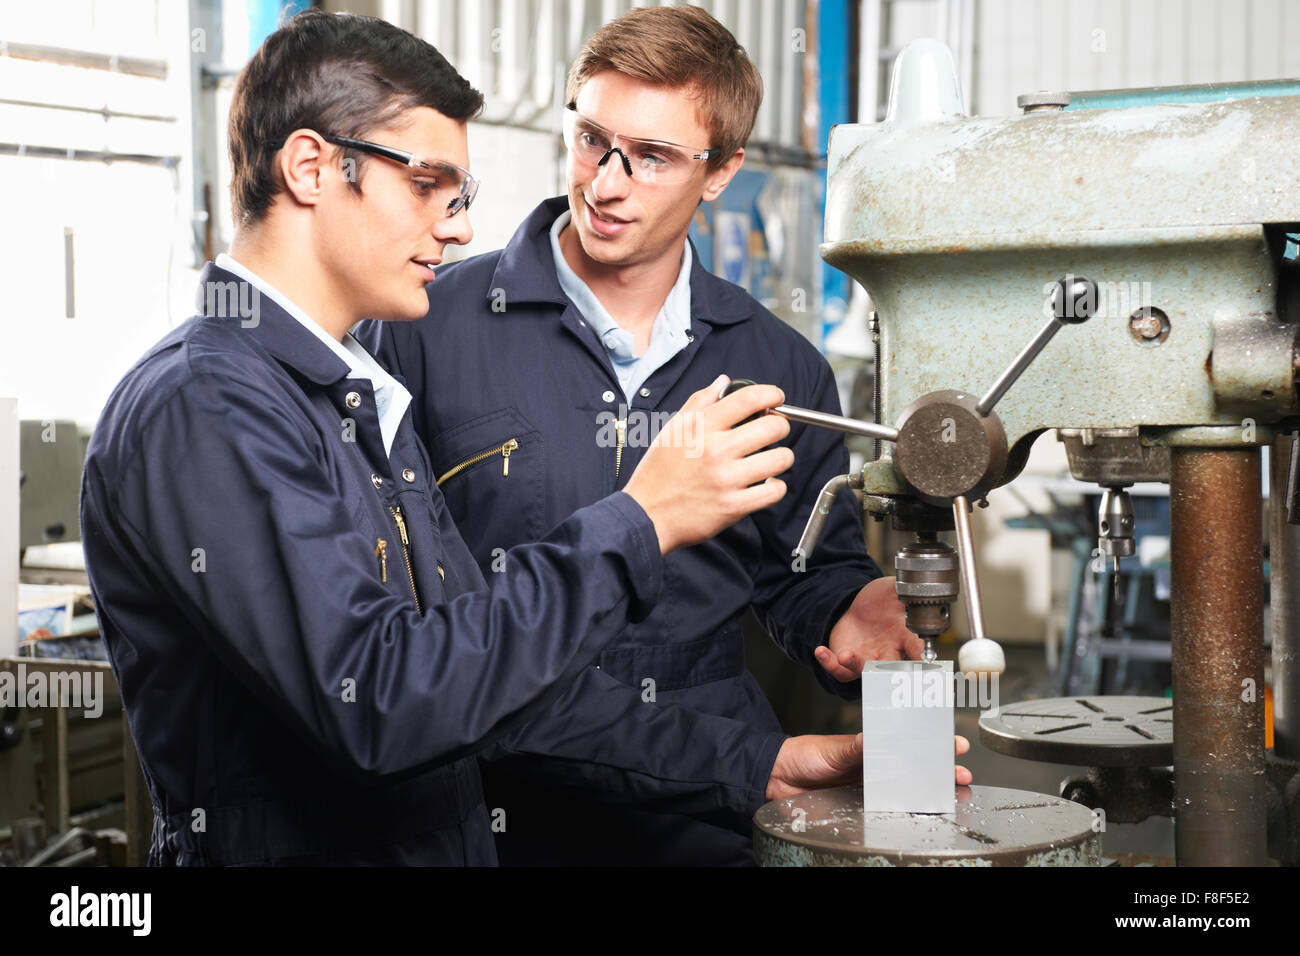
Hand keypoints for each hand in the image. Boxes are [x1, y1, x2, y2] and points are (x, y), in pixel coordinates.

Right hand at [624, 375, 791, 553]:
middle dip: (780, 426)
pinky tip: (765, 484)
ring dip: (781, 458)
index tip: (776, 397)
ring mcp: (726, 479)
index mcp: (701, 427)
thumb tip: (723, 382)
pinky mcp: (733, 506)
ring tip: (770, 460)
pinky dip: (776, 487)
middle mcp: (715, 450)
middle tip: (773, 432)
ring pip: (780, 459)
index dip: (771, 394)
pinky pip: (774, 491)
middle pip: (773, 427)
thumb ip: (699, 402)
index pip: (748, 399)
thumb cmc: (658, 473)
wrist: (646, 516)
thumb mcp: (672, 430)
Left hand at [766, 733, 972, 800]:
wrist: (779, 777)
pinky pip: (887, 804)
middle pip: (913, 766)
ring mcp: (868, 785)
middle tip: (961, 772)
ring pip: (906, 786)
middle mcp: (874, 765)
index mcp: (870, 744)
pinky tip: (921, 806)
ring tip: (951, 789)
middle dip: (939, 768)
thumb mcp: (833, 749)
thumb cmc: (804, 755)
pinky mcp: (860, 802)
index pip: (906, 741)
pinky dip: (905, 805)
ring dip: (928, 788)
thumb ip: (854, 747)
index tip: (952, 742)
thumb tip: (870, 739)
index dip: (930, 742)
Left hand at [814, 576, 924, 680]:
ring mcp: (867, 657)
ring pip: (863, 670)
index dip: (921, 657)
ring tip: (845, 656)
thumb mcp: (895, 589)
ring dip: (854, 665)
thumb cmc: (884, 601)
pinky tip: (821, 651)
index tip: (923, 661)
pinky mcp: (848, 658)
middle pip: (891, 668)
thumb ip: (907, 590)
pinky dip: (829, 664)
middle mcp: (888, 651)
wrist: (860, 606)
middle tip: (885, 668)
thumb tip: (917, 587)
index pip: (917, 649)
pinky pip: (840, 670)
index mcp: (905, 637)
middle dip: (888, 671)